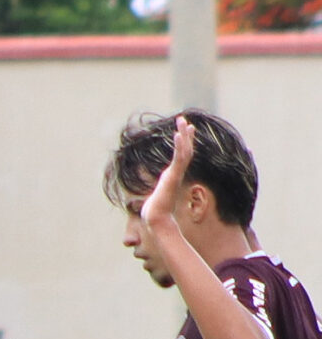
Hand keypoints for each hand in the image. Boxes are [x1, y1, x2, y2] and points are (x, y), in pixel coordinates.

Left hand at [141, 115, 195, 236]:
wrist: (156, 219)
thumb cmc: (154, 212)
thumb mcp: (155, 197)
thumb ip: (156, 194)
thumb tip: (150, 199)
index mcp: (173, 176)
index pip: (182, 155)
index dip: (185, 142)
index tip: (187, 129)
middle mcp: (176, 173)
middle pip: (186, 149)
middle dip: (186, 134)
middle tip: (184, 120)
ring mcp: (176, 174)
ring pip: (184, 150)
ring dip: (183, 135)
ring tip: (182, 121)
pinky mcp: (172, 176)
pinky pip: (179, 158)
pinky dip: (179, 146)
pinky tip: (178, 134)